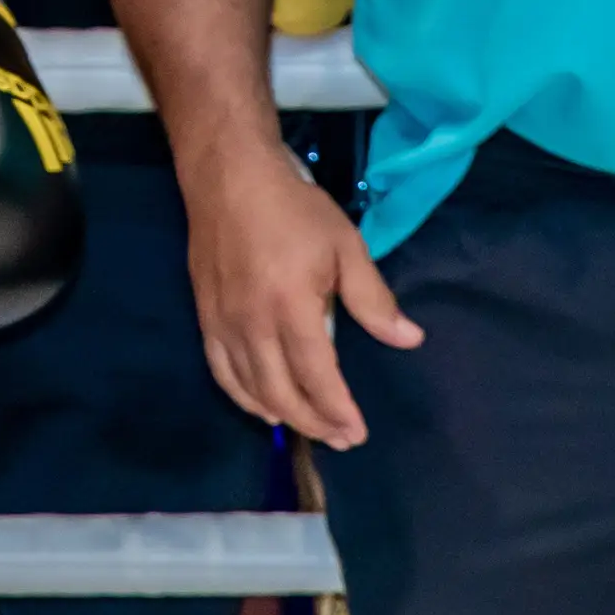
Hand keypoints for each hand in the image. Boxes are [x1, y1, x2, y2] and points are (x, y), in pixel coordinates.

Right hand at [184, 141, 419, 446]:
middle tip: (340, 438)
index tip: (357, 432)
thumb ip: (374, 299)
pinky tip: (262, 405)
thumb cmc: (293, 209)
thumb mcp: (345, 245)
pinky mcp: (205, 317)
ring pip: (250, 389)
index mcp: (291, 307)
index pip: (316, 376)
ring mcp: (224, 324)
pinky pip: (221, 371)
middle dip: (314, 423)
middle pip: (281, 393)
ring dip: (282, 415)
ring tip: (310, 427)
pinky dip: (243, 397)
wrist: (228, 176)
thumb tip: (409, 339)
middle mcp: (253, 324)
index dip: (337, 410)